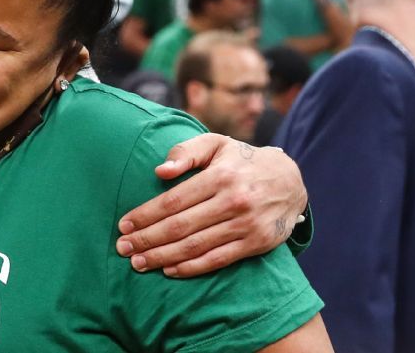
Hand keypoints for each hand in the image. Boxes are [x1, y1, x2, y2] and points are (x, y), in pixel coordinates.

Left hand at [115, 135, 307, 276]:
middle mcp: (233, 201)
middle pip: (180, 226)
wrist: (291, 181)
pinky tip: (169, 270)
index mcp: (219, 176)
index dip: (145, 215)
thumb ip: (186, 151)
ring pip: (196, 246)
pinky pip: (217, 260)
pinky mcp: (256, 244)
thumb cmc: (242, 160)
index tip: (123, 225)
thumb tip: (159, 171)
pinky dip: (191, 268)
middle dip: (147, 239)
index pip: (173, 201)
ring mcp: (246, 225)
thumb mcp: (216, 144)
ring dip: (163, 257)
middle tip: (123, 249)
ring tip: (139, 262)